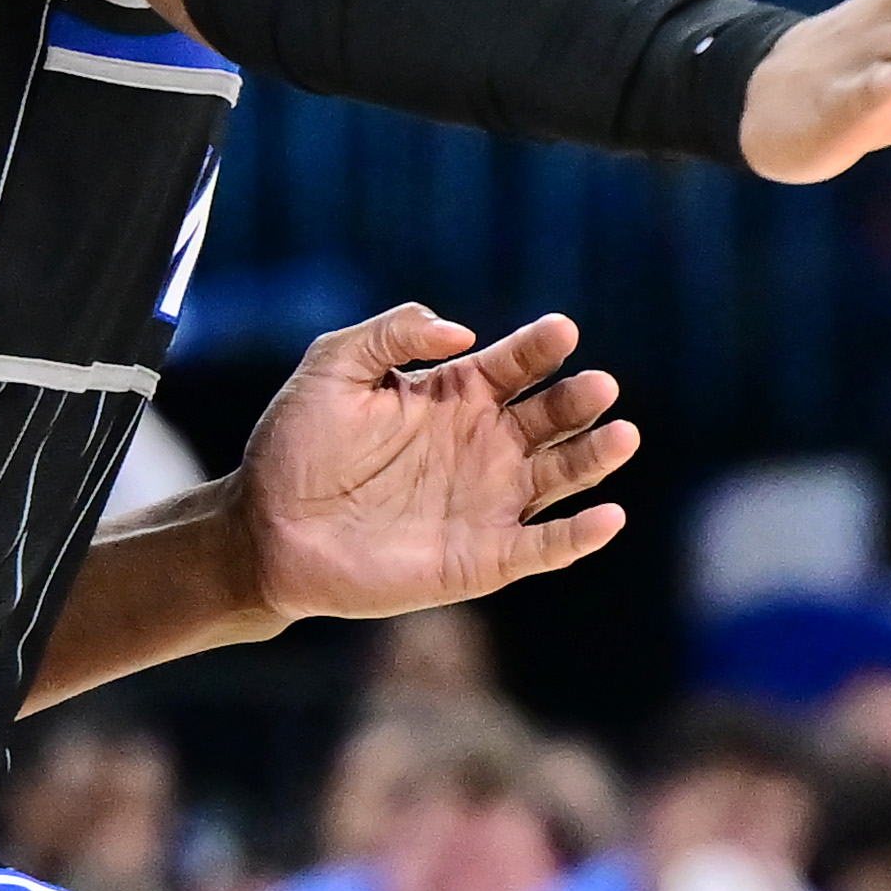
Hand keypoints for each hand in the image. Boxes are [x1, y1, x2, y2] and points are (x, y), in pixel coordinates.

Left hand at [234, 305, 639, 624]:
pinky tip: (608, 517)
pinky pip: (541, 548)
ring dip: (596, 457)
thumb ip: (392, 332)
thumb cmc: (295, 447)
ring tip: (623, 436)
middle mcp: (483, 446)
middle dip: (579, 400)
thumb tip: (459, 331)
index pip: (516, 365)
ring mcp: (487, 503)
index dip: (541, 347)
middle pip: (551, 417)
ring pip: (560, 476)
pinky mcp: (482, 559)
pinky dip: (577, 537)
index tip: (561, 332)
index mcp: (454, 396)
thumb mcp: (334, 366)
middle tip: (600, 385)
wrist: (267, 529)